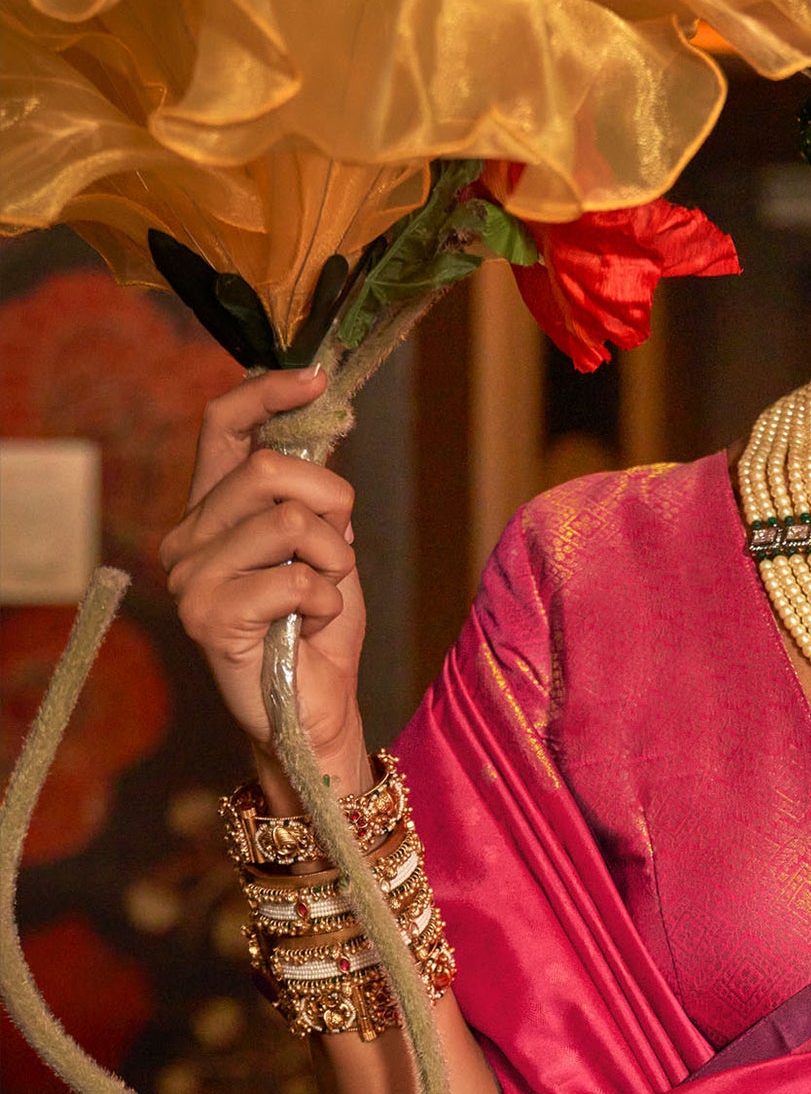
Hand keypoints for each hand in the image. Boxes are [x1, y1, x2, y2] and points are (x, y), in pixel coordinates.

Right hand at [161, 367, 368, 801]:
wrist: (314, 715)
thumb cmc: (319, 633)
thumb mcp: (327, 551)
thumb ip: (316, 502)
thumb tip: (322, 440)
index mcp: (213, 513)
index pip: (222, 428)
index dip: (265, 394)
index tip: (316, 379)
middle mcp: (189, 539)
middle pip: (267, 468)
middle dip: (330, 501)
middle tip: (338, 551)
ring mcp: (192, 578)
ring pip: (289, 521)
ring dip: (332, 560)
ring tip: (323, 596)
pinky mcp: (210, 616)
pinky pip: (295, 577)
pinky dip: (326, 600)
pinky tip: (313, 625)